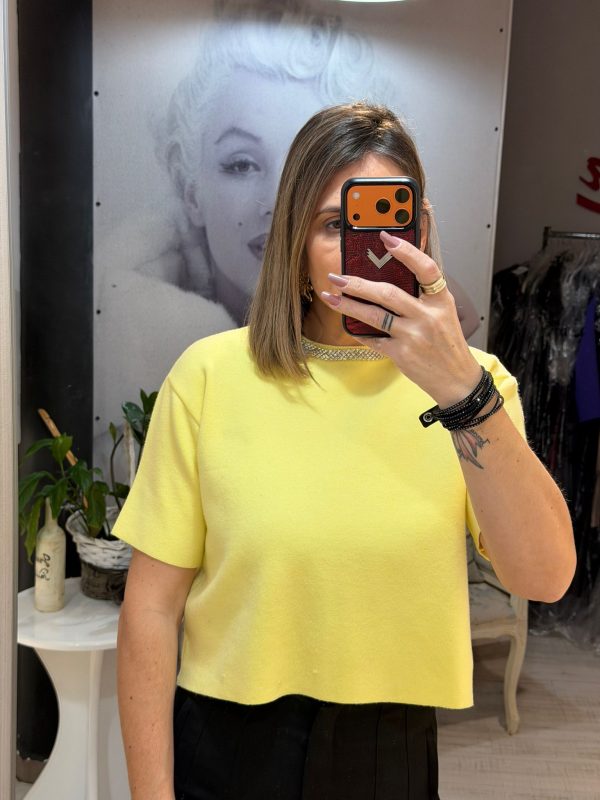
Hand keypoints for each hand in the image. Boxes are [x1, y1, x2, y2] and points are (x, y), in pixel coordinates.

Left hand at [322, 230, 481, 406]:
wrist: (457, 380)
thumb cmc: (448, 345)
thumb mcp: (444, 314)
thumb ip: (423, 297)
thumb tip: (389, 277)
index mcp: (440, 301)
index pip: (425, 269)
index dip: (406, 251)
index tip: (385, 238)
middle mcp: (427, 316)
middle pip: (388, 293)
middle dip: (358, 283)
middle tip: (338, 277)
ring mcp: (413, 336)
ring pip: (374, 315)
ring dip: (348, 305)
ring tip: (331, 296)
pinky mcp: (401, 354)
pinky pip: (373, 339)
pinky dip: (359, 332)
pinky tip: (347, 324)